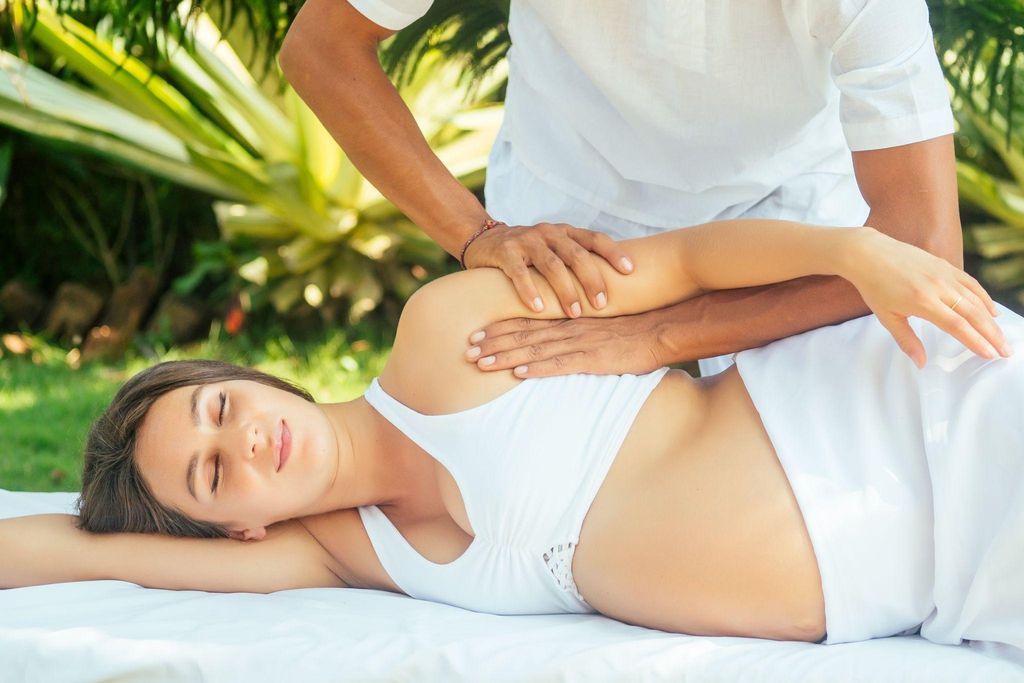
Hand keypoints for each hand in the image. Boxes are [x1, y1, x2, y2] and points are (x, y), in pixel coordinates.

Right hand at [462, 222, 634, 317]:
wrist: (483, 240)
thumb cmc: (528, 253)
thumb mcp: (553, 250)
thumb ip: (575, 260)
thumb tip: (614, 284)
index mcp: (565, 232)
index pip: (595, 239)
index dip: (613, 252)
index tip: (630, 271)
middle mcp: (548, 233)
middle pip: (576, 255)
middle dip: (591, 280)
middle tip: (602, 304)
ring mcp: (526, 240)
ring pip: (551, 264)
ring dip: (565, 290)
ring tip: (575, 313)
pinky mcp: (504, 252)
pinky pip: (519, 272)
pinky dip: (530, 290)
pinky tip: (539, 308)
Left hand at [464, 312, 666, 377]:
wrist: (661, 328)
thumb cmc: (634, 327)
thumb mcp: (600, 323)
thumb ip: (578, 329)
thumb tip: (562, 339)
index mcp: (568, 319)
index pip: (527, 322)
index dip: (500, 328)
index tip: (478, 334)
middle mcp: (568, 328)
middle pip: (522, 335)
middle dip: (493, 343)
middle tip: (467, 350)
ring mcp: (579, 343)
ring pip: (534, 350)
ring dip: (505, 357)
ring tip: (481, 362)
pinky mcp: (592, 359)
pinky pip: (559, 364)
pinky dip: (536, 369)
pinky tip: (517, 374)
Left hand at [844, 227, 1010, 367]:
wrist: (868, 254)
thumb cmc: (874, 286)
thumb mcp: (886, 317)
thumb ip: (906, 340)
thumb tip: (921, 363)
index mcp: (922, 301)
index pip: (956, 326)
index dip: (975, 341)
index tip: (989, 355)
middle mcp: (938, 286)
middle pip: (973, 314)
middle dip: (991, 335)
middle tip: (1004, 352)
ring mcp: (944, 274)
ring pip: (975, 299)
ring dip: (991, 320)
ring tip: (1000, 337)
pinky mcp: (945, 265)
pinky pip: (970, 283)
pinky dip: (984, 298)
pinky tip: (991, 312)